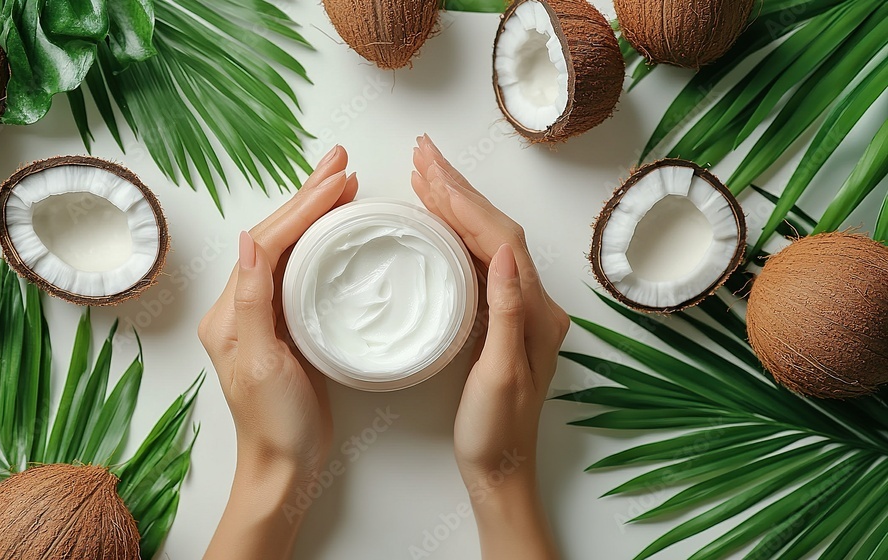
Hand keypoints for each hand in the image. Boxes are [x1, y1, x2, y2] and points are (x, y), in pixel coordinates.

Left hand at [199, 146, 357, 559]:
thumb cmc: (275, 424)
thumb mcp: (261, 362)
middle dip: (308, 195)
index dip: (303, 207)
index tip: (337, 180)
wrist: (285, 467)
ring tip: (344, 183)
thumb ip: (252, 300)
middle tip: (341, 161)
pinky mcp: (289, 327)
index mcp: (231, 310)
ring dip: (315, 213)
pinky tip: (338, 231)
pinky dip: (322, 243)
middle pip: (277, 236)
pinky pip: (303, 271)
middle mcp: (244, 305)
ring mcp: (267, 315)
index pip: (269, 242)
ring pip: (291, 248)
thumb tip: (249, 238)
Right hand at [412, 134, 568, 559]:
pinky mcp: (501, 318)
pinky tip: (438, 222)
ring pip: (486, 239)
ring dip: (456, 204)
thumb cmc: (496, 433)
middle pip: (495, 228)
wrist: (502, 470)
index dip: (464, 200)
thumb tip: (499, 252)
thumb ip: (506, 313)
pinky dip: (456, 233)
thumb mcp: (499, 377)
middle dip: (458, 188)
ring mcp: (519, 308)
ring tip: (424, 174)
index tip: (430, 169)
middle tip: (422, 154)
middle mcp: (533, 302)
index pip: (498, 238)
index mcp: (536, 311)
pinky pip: (478, 259)